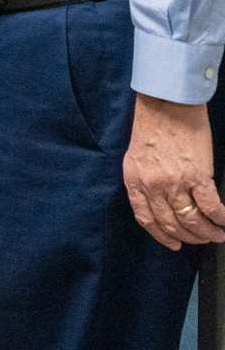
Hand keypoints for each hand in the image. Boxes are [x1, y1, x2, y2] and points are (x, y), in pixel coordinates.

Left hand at [124, 93, 224, 249]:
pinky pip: (210, 207)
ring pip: (191, 221)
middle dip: (188, 237)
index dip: (161, 236)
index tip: (173, 245)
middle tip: (202, 240)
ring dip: (206, 233)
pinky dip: (219, 218)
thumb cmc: (154, 126)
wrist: (167, 105)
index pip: (146, 218)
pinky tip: (224, 221)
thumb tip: (159, 202)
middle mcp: (151, 186)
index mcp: (134, 181)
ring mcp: (174, 183)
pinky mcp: (197, 176)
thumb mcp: (137, 157)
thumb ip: (144, 181)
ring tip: (217, 235)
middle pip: (170, 224)